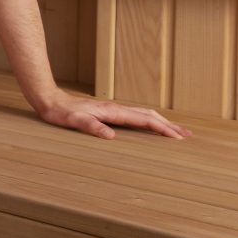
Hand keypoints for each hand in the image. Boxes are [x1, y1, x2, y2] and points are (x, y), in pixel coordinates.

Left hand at [32, 89, 187, 139]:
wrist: (50, 100)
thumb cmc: (61, 112)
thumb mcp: (74, 121)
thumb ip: (91, 127)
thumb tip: (111, 136)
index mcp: (113, 112)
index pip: (144, 121)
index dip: (162, 129)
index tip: (178, 138)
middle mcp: (117, 109)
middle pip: (150, 116)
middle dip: (169, 126)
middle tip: (187, 136)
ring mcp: (114, 109)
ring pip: (144, 115)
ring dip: (162, 123)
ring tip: (176, 131)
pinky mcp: (109, 112)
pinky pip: (135, 117)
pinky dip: (149, 122)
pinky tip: (150, 127)